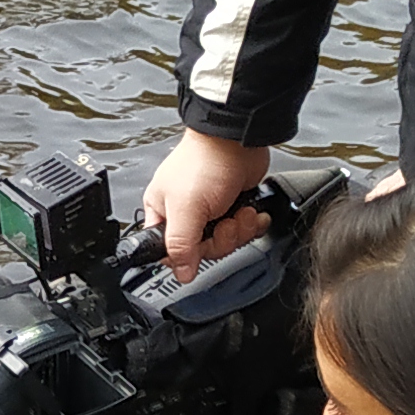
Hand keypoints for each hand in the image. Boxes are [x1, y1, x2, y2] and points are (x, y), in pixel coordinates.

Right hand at [140, 132, 274, 278]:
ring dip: (239, 229)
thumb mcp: (186, 209)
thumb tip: (181, 273)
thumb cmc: (205, 162)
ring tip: (239, 211)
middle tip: (225, 222)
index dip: (188, 256)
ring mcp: (212, 211)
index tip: (201, 247)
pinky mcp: (233, 205)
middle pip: (203, 250)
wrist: (237, 140)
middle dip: (222, 239)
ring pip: (226, 241)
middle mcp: (186, 214)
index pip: (170, 252)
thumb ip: (180, 245)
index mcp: (163, 213)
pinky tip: (251, 210)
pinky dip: (252, 223)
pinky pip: (244, 229)